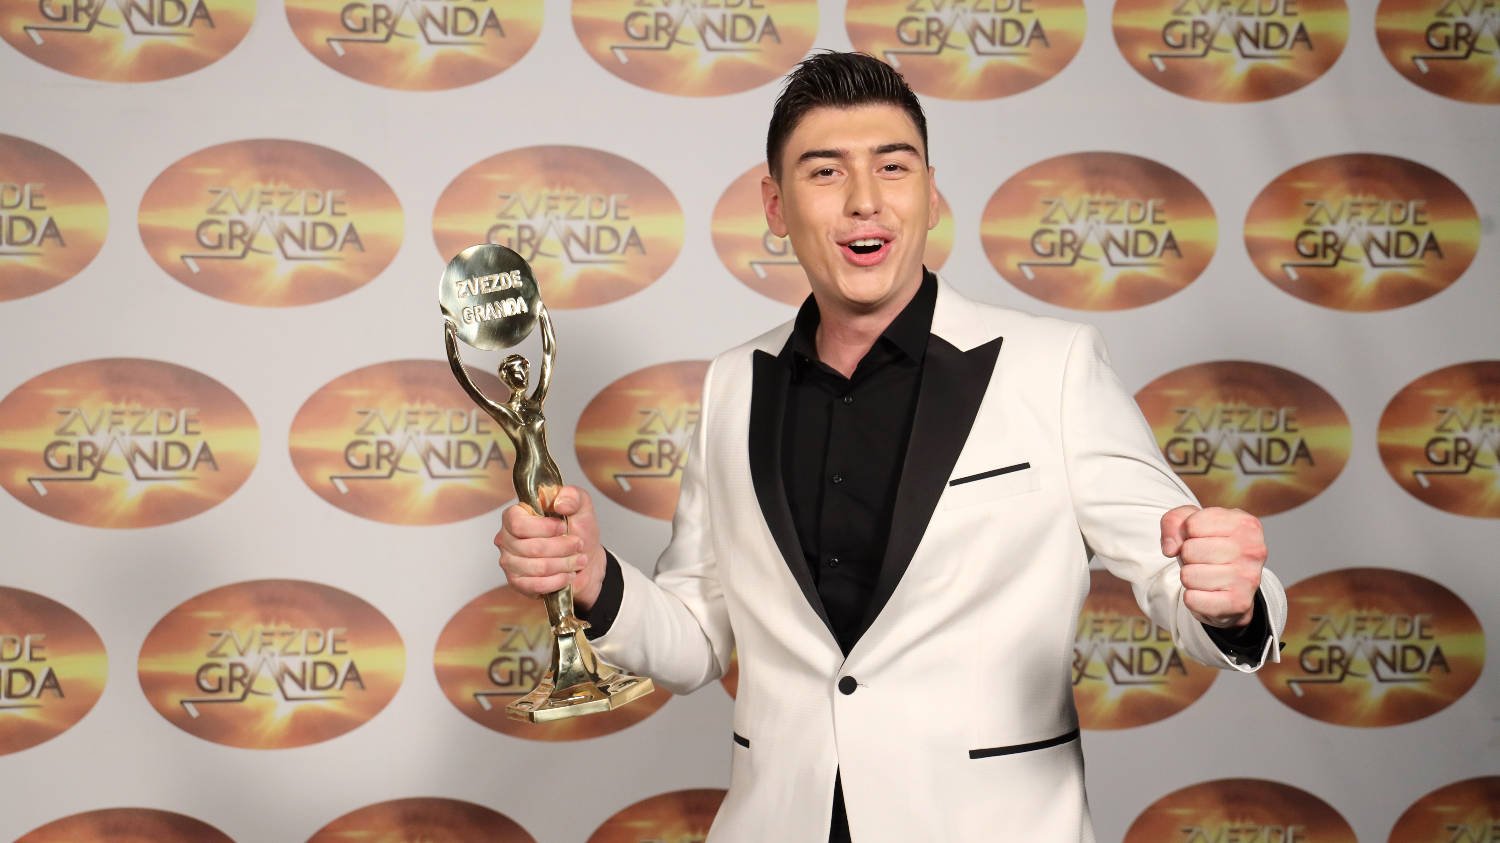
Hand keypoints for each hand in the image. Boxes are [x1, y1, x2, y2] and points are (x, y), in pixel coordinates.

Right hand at [495, 486, 607, 608]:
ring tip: (578, 560)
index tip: (563, 527)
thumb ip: (573, 496)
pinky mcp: (517, 583)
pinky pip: (535, 585)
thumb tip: (559, 503)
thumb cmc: (578, 531)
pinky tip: (568, 575)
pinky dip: (557, 580)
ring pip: (536, 567)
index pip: (517, 523)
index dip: (543, 527)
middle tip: (578, 544)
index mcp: (516, 515)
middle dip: (562, 547)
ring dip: (563, 564)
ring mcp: (510, 562)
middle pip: (530, 547)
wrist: (586, 559)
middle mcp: (507, 538)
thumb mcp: (581, 507)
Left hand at [1160, 505, 1265, 627]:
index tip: (1200, 539)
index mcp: (1245, 524)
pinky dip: (1192, 597)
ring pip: (1188, 576)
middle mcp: (1252, 550)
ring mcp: (1248, 578)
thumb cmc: (1210, 547)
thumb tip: (1171, 549)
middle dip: (1187, 557)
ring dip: (1189, 577)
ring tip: (1206, 575)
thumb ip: (1173, 522)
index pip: (1192, 525)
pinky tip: (1208, 593)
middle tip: (1203, 561)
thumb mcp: (1191, 523)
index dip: (1186, 533)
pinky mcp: (1238, 603)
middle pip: (1189, 550)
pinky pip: (1192, 599)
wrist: (1232, 586)